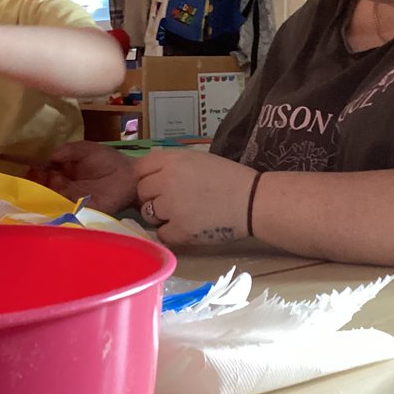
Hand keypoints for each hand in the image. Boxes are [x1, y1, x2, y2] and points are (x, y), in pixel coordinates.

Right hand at [27, 141, 137, 213]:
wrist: (131, 176)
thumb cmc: (109, 160)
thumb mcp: (86, 149)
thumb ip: (68, 150)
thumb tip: (49, 157)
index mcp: (65, 172)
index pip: (45, 174)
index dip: (38, 172)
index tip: (35, 169)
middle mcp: (65, 187)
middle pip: (46, 189)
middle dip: (40, 184)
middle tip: (42, 178)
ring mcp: (73, 200)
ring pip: (53, 200)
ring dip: (48, 195)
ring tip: (51, 186)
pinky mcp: (83, 211)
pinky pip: (68, 211)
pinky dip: (60, 208)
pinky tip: (56, 201)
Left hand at [134, 150, 257, 245]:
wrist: (252, 201)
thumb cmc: (229, 178)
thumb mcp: (198, 159)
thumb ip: (171, 165)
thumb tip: (150, 177)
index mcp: (172, 160)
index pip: (140, 169)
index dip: (148, 178)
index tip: (159, 185)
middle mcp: (166, 181)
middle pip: (141, 192)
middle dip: (153, 198)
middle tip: (174, 201)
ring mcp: (170, 207)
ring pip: (149, 214)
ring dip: (161, 216)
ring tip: (185, 214)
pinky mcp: (179, 230)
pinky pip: (162, 234)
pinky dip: (172, 233)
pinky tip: (188, 227)